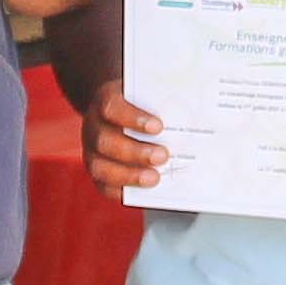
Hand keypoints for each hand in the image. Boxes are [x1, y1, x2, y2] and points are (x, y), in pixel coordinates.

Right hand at [85, 82, 167, 199]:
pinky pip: (103, 185)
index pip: (112, 107)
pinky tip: (144, 190)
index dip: (133, 118)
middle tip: (163, 156)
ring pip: (99, 167)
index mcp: (105, 100)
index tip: (158, 127)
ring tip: (155, 177)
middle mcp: (93, 126)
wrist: (120, 109)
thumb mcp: (149, 93)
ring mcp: (91, 150)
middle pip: (105, 141)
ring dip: (129, 175)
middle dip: (135, 152)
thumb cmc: (141, 103)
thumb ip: (163, 102)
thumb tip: (194, 115)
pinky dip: (122, 190)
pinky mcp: (96, 170)